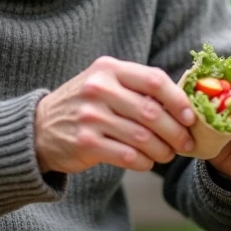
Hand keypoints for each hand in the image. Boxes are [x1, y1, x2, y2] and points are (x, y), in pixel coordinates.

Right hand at [34, 57, 196, 173]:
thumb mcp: (105, 84)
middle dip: (176, 132)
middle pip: (152, 112)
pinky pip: (127, 156)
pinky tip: (146, 162)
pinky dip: (143, 162)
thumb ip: (138, 88)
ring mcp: (90, 116)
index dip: (178, 101)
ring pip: (143, 137)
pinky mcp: (85, 143)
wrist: (38, 128)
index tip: (191, 118)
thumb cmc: (85, 105)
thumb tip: (184, 105)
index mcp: (109, 69)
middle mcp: (98, 89)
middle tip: (186, 143)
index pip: (154, 80)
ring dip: (162, 150)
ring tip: (167, 154)